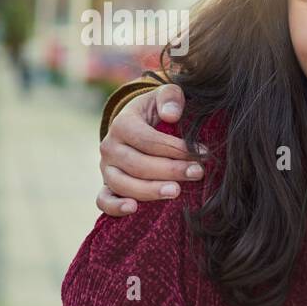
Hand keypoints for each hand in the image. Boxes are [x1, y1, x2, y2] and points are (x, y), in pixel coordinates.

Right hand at [95, 82, 204, 215]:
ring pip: (122, 184)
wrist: (139, 125)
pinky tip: (134, 209)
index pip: (148, 140)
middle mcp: (110, 147)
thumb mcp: (165, 96)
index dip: (176, 148)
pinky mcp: (107, 186)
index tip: (202, 153)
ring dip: (150, 190)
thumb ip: (170, 98)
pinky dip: (115, 207)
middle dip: (170, 170)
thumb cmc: (157, 111)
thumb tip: (171, 115)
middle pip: (137, 164)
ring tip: (176, 192)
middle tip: (196, 173)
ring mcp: (106, 168)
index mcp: (122, 123)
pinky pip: (103, 200)